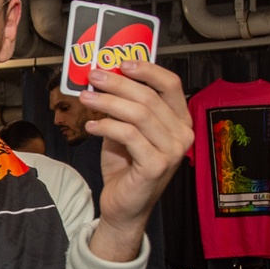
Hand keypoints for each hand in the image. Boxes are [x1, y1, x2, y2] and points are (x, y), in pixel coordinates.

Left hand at [82, 60, 192, 261]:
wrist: (124, 206)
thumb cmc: (126, 167)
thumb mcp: (125, 130)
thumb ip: (123, 107)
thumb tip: (105, 78)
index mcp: (180, 121)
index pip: (171, 85)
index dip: (147, 69)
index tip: (122, 62)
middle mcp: (182, 134)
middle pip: (150, 97)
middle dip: (118, 83)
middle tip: (94, 77)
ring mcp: (173, 151)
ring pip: (139, 114)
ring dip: (107, 102)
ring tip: (86, 98)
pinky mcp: (157, 166)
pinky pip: (129, 135)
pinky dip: (106, 126)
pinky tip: (91, 126)